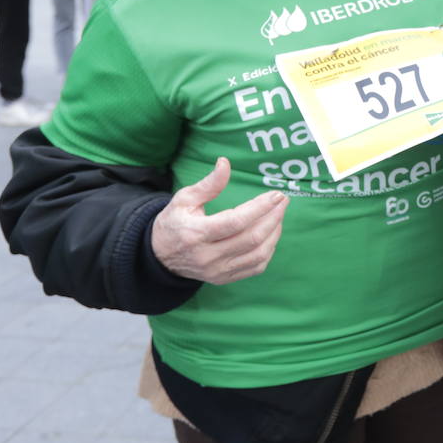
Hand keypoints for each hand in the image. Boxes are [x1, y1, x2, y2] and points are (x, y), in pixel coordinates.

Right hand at [151, 157, 288, 284]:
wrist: (159, 257)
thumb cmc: (174, 222)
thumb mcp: (184, 199)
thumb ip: (209, 184)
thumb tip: (225, 163)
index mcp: (196, 233)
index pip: (235, 221)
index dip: (260, 208)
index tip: (277, 195)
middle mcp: (208, 256)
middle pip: (251, 238)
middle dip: (273, 217)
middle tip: (283, 201)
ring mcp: (217, 271)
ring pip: (258, 254)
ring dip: (274, 233)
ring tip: (278, 215)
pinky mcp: (224, 279)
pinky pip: (256, 267)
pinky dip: (269, 250)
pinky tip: (271, 234)